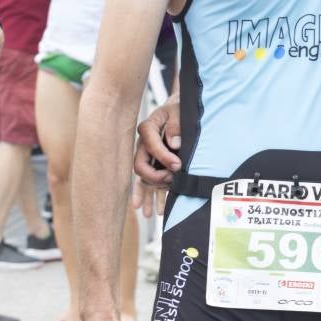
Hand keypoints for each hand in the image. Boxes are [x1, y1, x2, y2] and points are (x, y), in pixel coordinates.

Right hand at [131, 95, 180, 215]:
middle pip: (141, 165)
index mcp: (148, 128)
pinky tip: (145, 210)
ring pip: (143, 178)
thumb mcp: (180, 111)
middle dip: (155, 176)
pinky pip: (147, 181)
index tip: (178, 166)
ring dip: (147, 195)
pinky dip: (146, 195)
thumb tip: (174, 144)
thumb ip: (177, 125)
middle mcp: (143, 144)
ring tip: (150, 213)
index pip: (150, 145)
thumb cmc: (179, 108)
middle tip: (171, 181)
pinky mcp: (152, 163)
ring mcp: (145, 155)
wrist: (178, 107)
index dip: (163, 157)